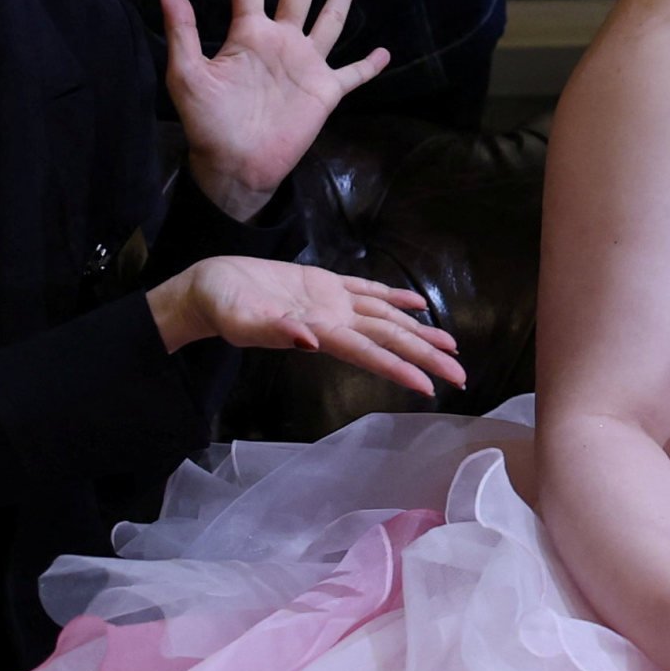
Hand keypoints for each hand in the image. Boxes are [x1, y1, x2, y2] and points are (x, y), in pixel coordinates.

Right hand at [148, 255, 466, 397]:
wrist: (207, 289)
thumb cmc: (220, 307)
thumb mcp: (242, 320)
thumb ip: (274, 330)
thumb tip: (308, 341)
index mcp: (318, 331)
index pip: (369, 353)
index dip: (400, 368)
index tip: (431, 385)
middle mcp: (333, 322)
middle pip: (389, 340)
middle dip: (426, 357)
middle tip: (462, 376)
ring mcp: (330, 304)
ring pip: (385, 318)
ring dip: (418, 331)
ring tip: (451, 344)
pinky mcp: (322, 285)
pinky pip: (366, 291)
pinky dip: (393, 297)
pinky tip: (416, 303)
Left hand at [162, 0, 391, 220]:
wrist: (235, 165)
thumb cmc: (208, 123)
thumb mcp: (187, 75)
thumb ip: (183, 32)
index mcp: (248, 34)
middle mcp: (281, 42)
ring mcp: (305, 65)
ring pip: (328, 20)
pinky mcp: (325, 91)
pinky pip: (352, 74)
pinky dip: (369, 65)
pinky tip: (384, 52)